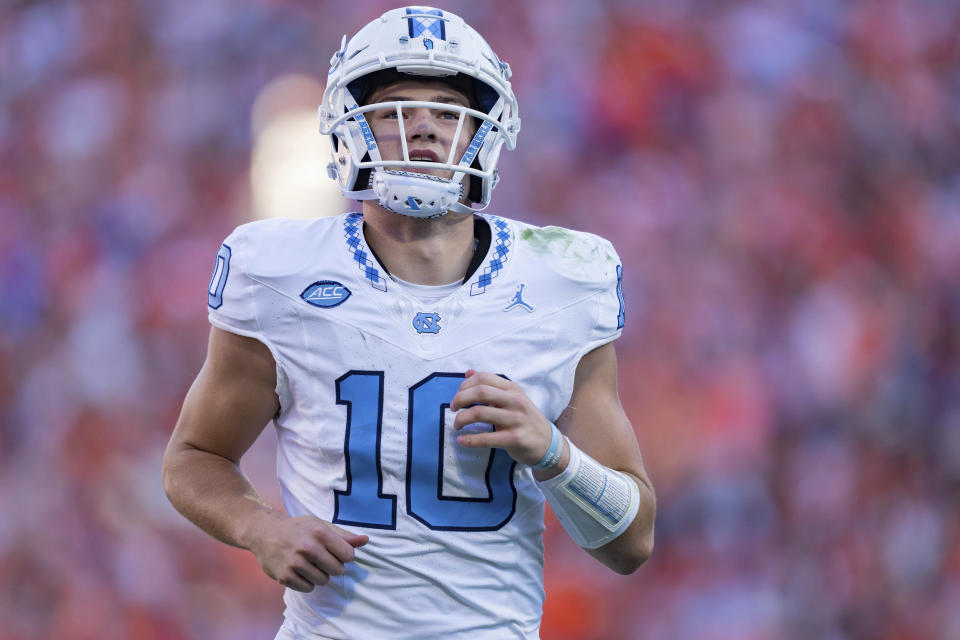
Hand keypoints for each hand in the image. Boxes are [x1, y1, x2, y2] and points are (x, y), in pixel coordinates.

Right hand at [247, 513, 368, 591]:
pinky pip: (308, 588)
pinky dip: (307, 582)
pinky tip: (301, 571)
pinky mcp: (285, 576)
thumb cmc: (298, 528)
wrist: (264, 532)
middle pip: (337, 570)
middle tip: (321, 559)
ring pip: (323, 581)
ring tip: (310, 564)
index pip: (348, 555)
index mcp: (320, 533)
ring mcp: (295, 563)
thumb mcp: (320, 525)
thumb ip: (344, 536)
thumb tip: (366, 540)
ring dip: (320, 575)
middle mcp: (307, 548)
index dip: (345, 556)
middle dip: (333, 566)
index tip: (336, 552)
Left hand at [450, 370, 553, 465]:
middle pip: (480, 392)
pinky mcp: (515, 439)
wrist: (548, 443)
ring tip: (456, 425)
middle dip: (460, 399)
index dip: (465, 385)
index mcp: (512, 389)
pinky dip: (470, 440)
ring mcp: (516, 420)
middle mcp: (515, 401)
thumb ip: (491, 386)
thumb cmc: (525, 419)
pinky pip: (486, 438)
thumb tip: (469, 372)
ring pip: (480, 413)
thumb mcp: (512, 398)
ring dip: (461, 419)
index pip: (484, 378)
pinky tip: (461, 440)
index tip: (457, 396)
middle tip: (452, 408)